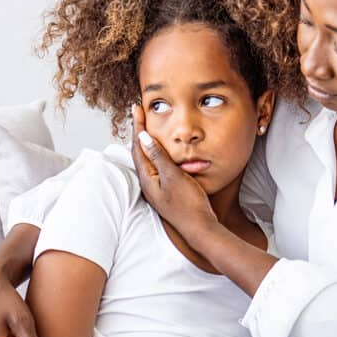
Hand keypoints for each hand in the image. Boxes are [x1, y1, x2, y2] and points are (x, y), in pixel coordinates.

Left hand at [130, 105, 216, 240]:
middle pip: (140, 151)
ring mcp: (157, 188)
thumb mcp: (174, 176)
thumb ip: (159, 156)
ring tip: (149, 127)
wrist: (199, 228)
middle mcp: (148, 183)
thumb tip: (143, 137)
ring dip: (148, 142)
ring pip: (148, 159)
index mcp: (147, 178)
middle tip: (140, 114)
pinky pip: (157, 167)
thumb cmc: (188, 204)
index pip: (138, 146)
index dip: (137, 126)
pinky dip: (158, 153)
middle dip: (139, 132)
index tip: (137, 108)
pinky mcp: (166, 191)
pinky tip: (164, 151)